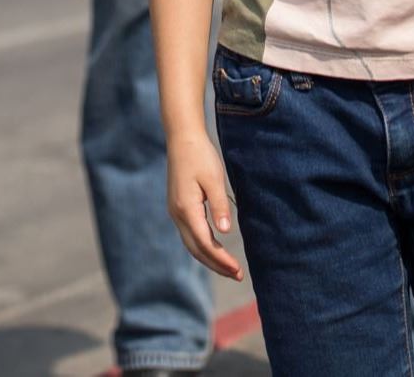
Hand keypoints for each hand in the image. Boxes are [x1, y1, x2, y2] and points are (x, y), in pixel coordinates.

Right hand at [166, 133, 243, 280]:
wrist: (182, 137)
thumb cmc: (200, 155)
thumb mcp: (214, 179)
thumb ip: (219, 206)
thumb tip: (225, 232)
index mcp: (186, 208)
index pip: (205, 243)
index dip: (221, 259)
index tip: (238, 270)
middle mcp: (177, 214)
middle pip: (196, 249)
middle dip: (216, 265)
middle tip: (238, 275)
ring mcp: (175, 211)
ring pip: (192, 244)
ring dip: (210, 258)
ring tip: (229, 267)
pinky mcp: (178, 207)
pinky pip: (190, 234)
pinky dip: (203, 246)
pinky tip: (216, 248)